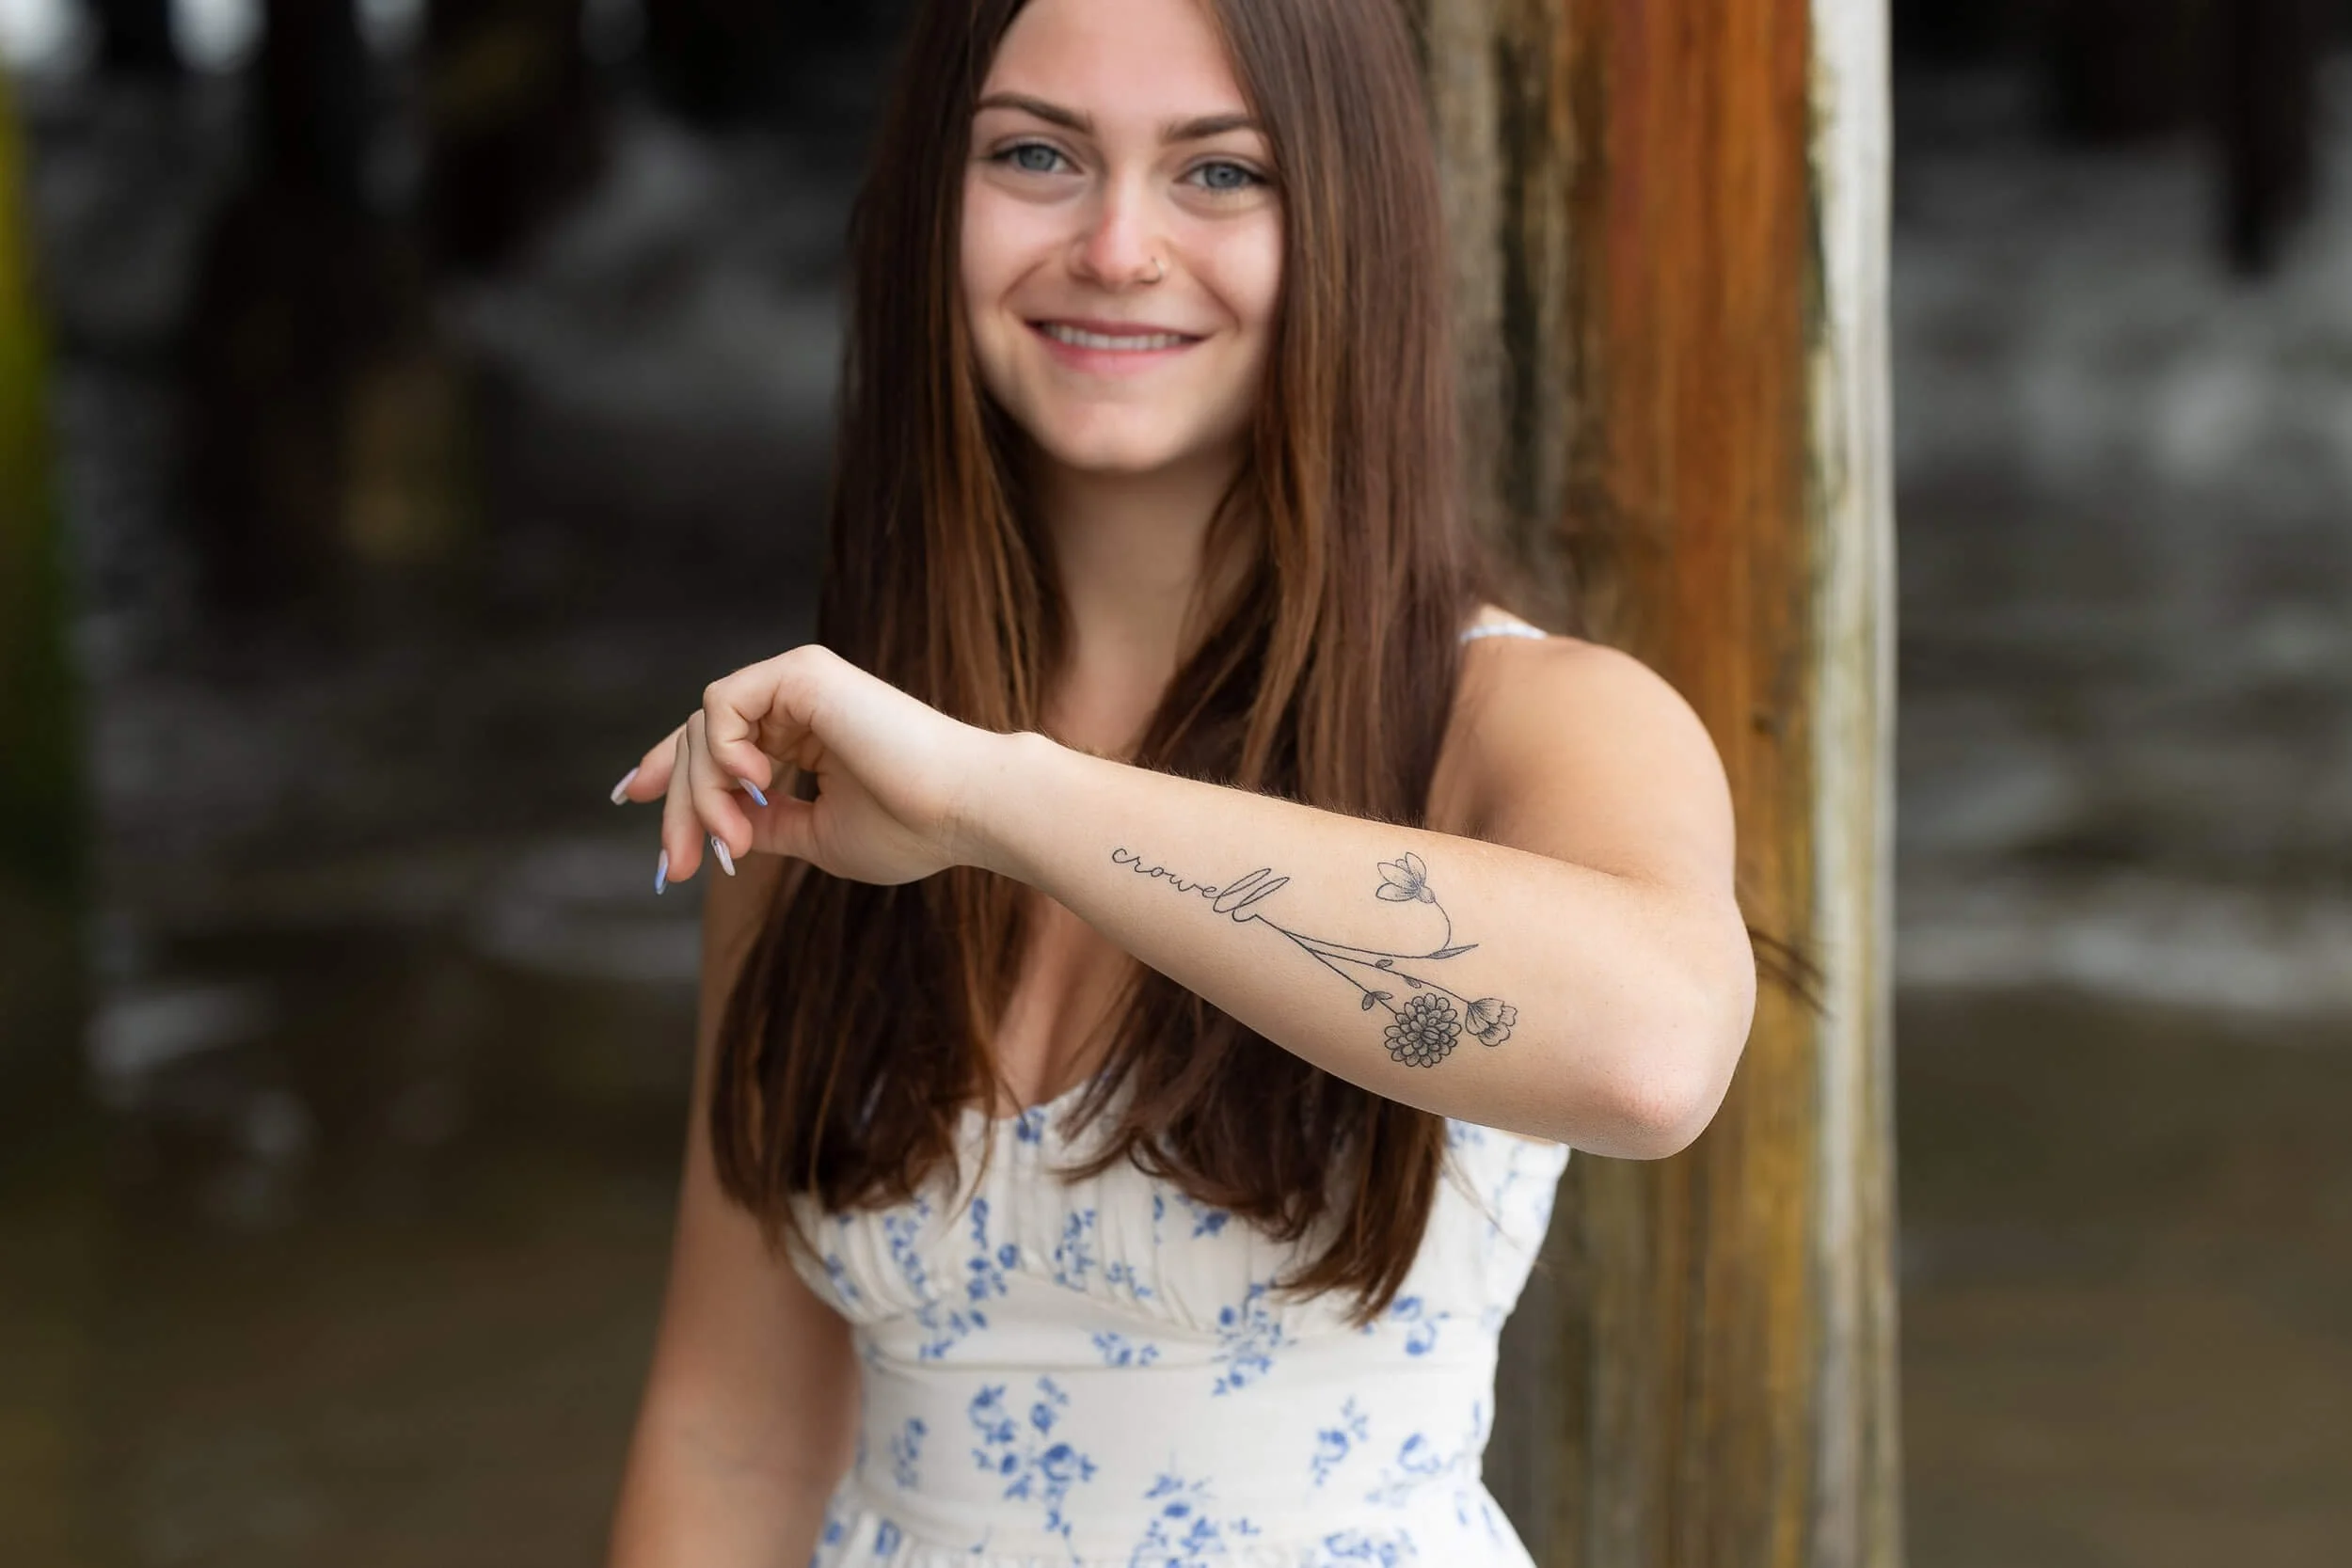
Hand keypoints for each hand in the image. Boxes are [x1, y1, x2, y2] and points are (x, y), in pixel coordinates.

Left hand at [611, 644, 1003, 888]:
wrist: (962, 809)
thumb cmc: (912, 828)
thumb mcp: (818, 837)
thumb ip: (767, 825)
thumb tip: (721, 830)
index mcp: (806, 731)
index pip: (718, 741)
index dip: (670, 769)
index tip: (630, 798)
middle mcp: (798, 700)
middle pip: (700, 742)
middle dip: (679, 806)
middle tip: (676, 866)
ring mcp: (798, 682)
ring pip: (704, 728)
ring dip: (703, 793)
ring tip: (733, 844)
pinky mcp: (803, 673)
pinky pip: (722, 704)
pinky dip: (722, 751)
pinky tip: (752, 785)